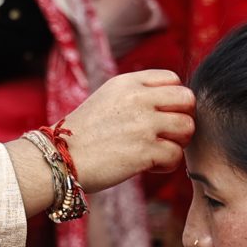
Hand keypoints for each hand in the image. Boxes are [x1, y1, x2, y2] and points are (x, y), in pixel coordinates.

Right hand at [55, 69, 194, 189]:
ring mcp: (144, 124)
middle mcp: (139, 98)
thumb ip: (137, 95)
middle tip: (168, 134)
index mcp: (128, 82)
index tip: (162, 115)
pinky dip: (167, 164)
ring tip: (159, 150)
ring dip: (178, 142)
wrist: (58, 159)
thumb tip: (171, 102)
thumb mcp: (107, 98)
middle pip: (187, 100)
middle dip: (182, 118)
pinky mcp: (145, 151)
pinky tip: (149, 166)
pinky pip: (176, 155)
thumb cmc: (81, 134)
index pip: (173, 80)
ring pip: (187, 127)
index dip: (173, 99)